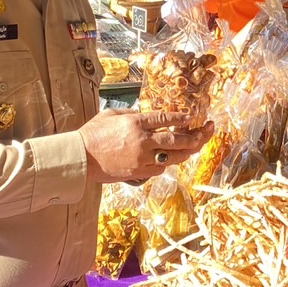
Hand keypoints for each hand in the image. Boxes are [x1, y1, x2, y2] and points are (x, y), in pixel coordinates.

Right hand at [79, 109, 212, 183]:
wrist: (80, 158)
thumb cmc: (92, 134)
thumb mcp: (111, 115)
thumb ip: (132, 114)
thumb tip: (145, 115)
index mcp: (135, 124)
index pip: (165, 118)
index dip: (181, 117)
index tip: (191, 116)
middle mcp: (143, 141)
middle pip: (177, 139)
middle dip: (196, 135)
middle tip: (207, 130)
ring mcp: (142, 159)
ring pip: (174, 156)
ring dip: (188, 150)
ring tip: (198, 144)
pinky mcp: (139, 172)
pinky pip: (161, 168)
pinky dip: (169, 162)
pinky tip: (173, 157)